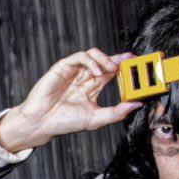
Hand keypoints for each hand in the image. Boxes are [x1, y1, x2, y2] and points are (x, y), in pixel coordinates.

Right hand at [0, 49, 142, 150]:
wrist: (42, 122)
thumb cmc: (65, 122)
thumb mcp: (96, 119)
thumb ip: (116, 112)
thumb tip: (137, 104)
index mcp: (91, 88)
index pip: (111, 73)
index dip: (123, 67)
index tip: (135, 64)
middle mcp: (83, 78)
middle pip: (104, 61)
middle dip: (118, 59)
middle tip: (129, 60)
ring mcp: (73, 72)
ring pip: (93, 55)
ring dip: (104, 59)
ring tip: (111, 69)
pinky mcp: (63, 67)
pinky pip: (80, 57)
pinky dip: (91, 61)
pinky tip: (96, 72)